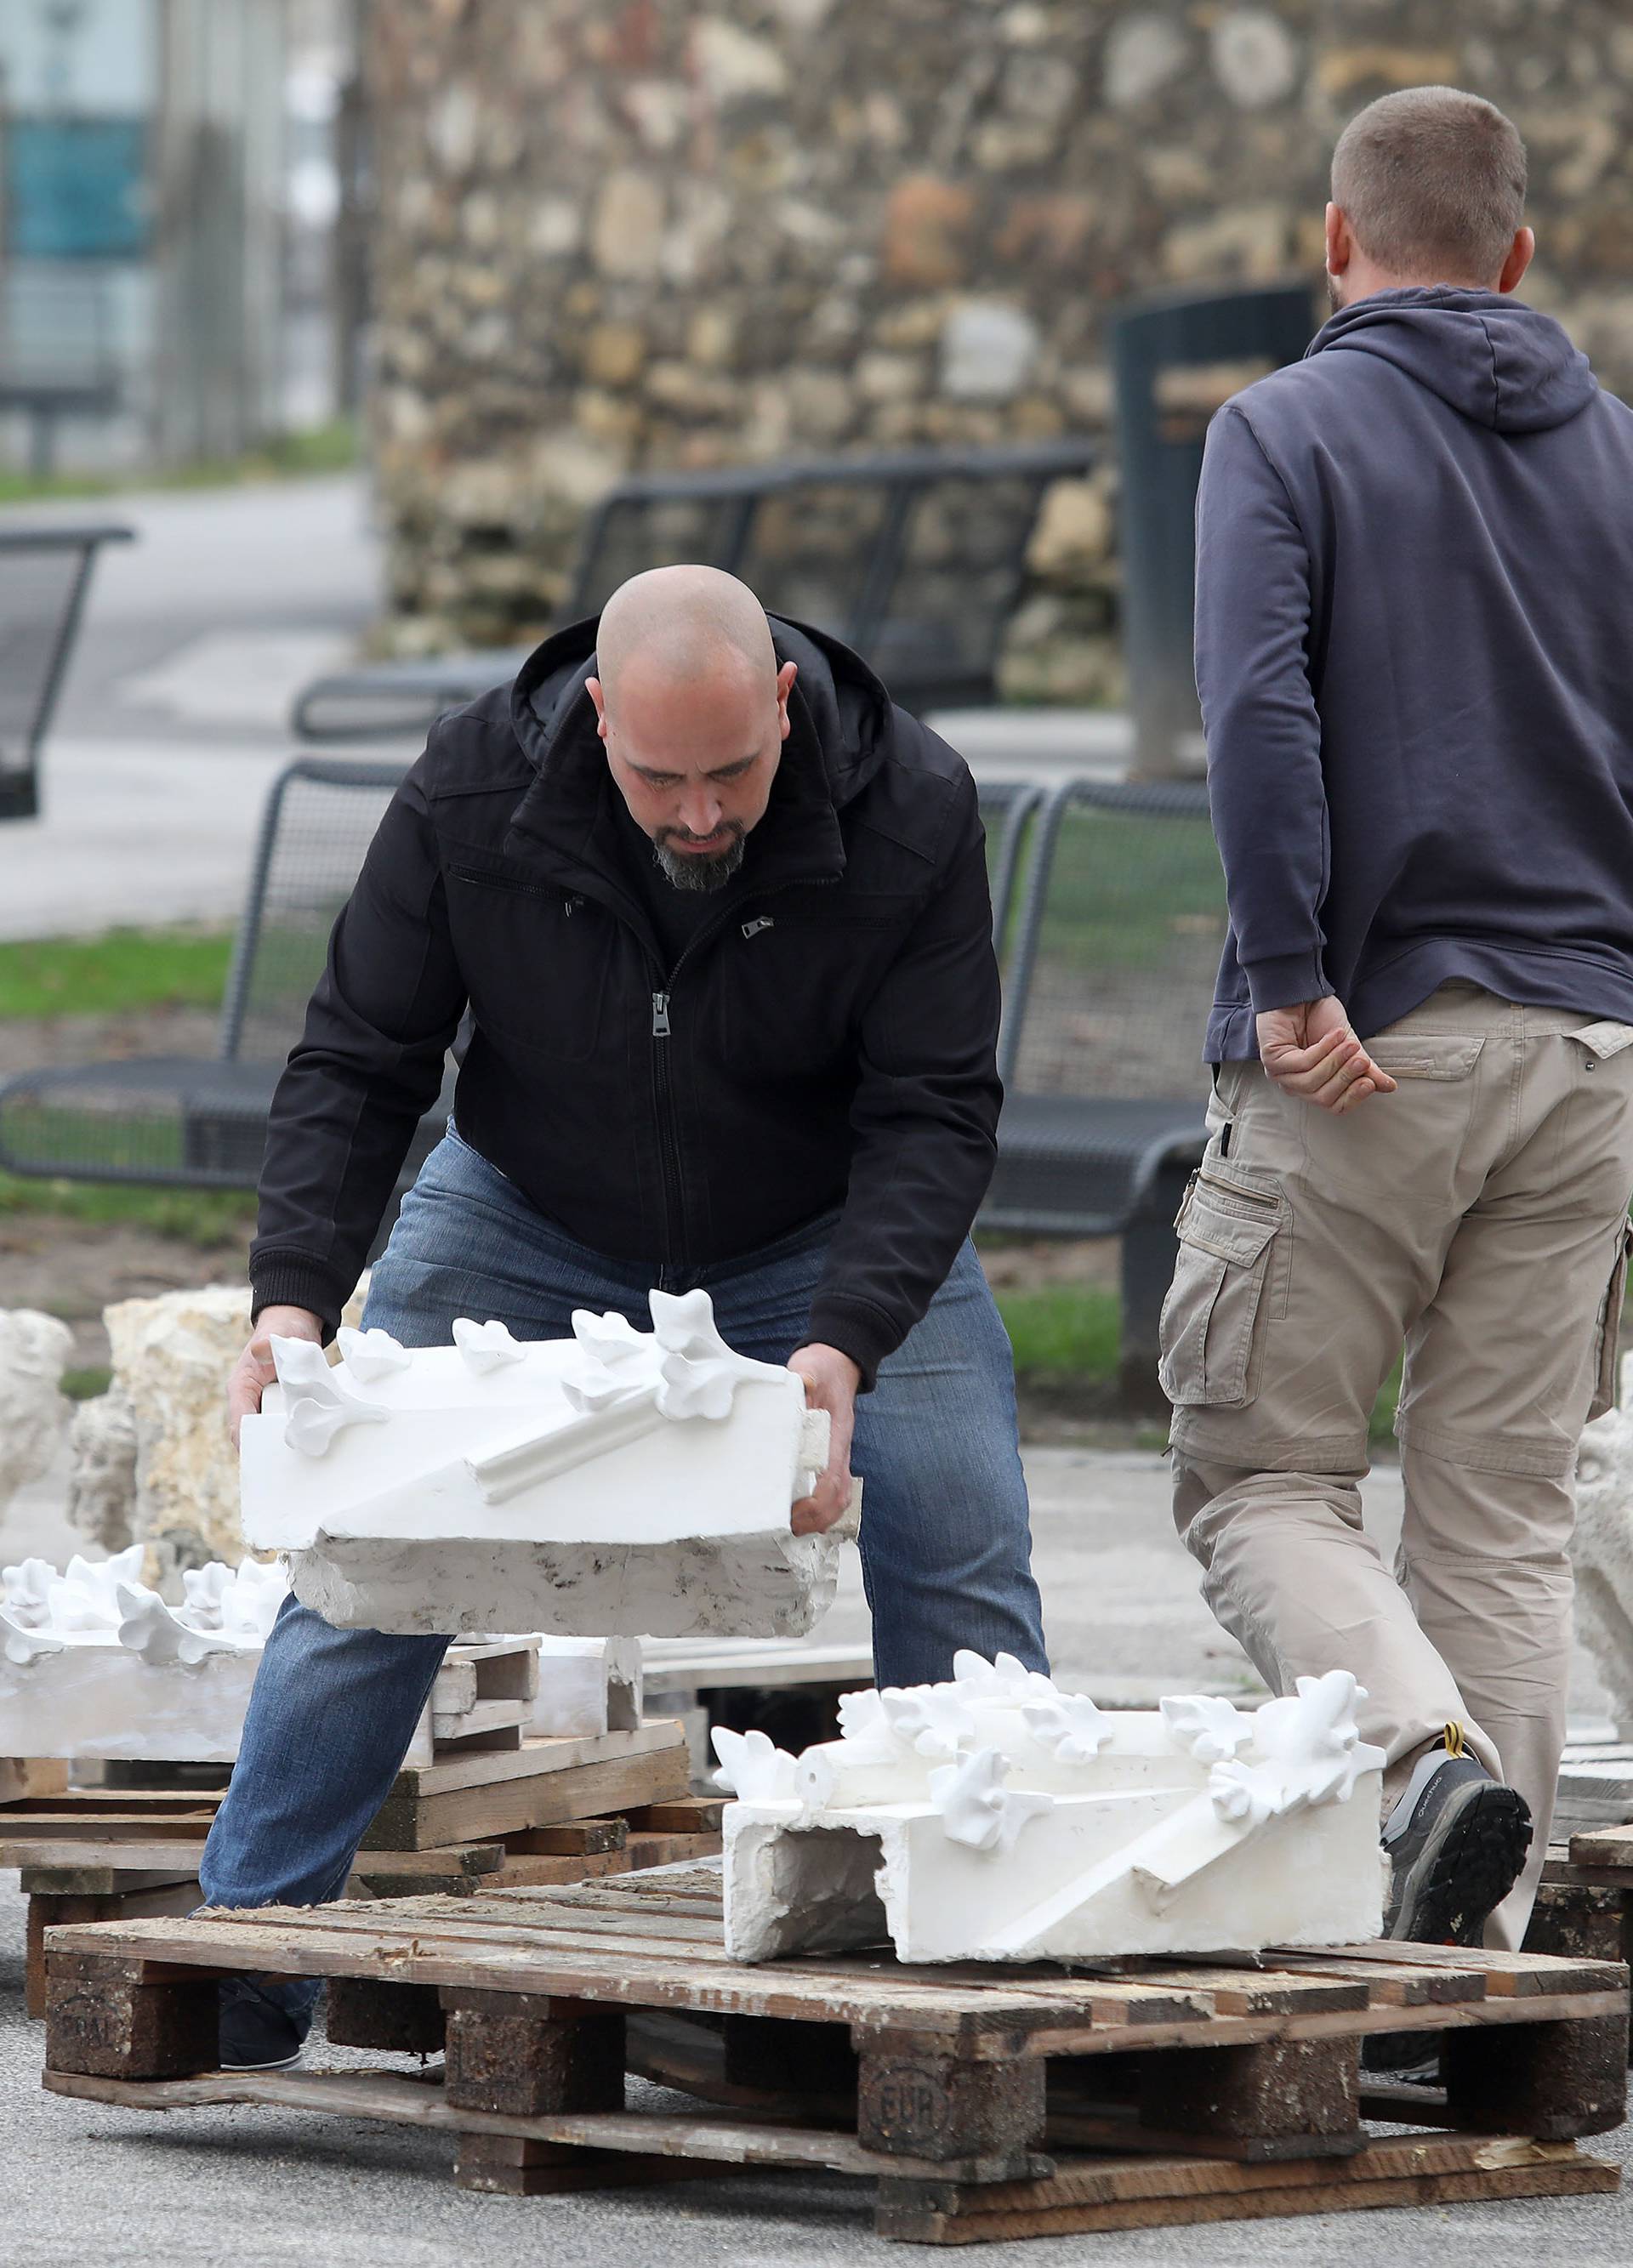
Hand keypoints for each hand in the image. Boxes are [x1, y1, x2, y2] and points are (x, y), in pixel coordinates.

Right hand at [229, 1305, 323, 1448]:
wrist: (297, 1324)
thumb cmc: (282, 1328)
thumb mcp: (276, 1335)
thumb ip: (267, 1345)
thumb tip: (260, 1350)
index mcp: (242, 1386)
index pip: (238, 1418)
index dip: (245, 1438)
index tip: (257, 1455)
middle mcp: (251, 1400)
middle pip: (252, 1433)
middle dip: (264, 1449)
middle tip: (282, 1466)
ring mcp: (268, 1404)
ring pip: (269, 1433)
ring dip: (281, 1445)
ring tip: (297, 1462)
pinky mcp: (284, 1406)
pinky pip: (285, 1426)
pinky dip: (294, 1436)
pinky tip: (310, 1447)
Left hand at [786, 1341, 859, 1535]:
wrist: (838, 1365)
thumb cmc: (823, 1369)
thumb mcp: (812, 1368)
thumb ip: (807, 1377)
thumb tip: (804, 1383)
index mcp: (836, 1432)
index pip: (833, 1475)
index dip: (817, 1500)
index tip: (796, 1513)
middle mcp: (840, 1449)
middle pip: (839, 1495)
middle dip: (818, 1518)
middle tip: (791, 1529)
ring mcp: (838, 1455)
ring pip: (840, 1497)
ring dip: (822, 1517)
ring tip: (796, 1528)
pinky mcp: (830, 1456)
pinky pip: (834, 1490)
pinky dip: (823, 1509)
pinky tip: (805, 1517)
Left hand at [1256, 996, 1397, 1113]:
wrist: (1304, 993)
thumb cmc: (1323, 1020)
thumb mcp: (1351, 1047)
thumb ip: (1367, 1068)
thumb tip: (1389, 1087)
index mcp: (1314, 1087)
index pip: (1335, 1107)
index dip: (1353, 1098)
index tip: (1370, 1082)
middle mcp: (1294, 1086)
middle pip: (1322, 1098)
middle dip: (1345, 1078)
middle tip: (1361, 1060)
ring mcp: (1279, 1075)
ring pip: (1311, 1082)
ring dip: (1334, 1062)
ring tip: (1350, 1045)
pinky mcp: (1270, 1059)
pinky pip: (1301, 1063)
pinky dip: (1322, 1049)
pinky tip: (1334, 1035)